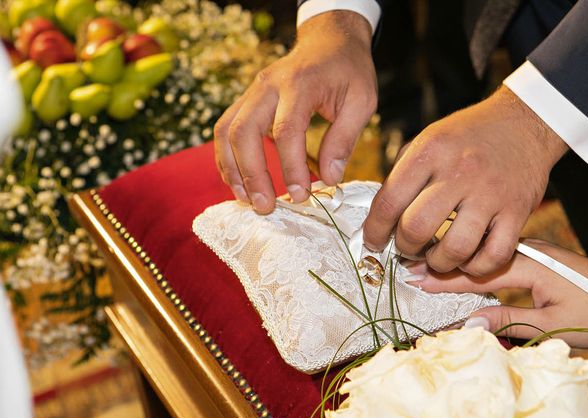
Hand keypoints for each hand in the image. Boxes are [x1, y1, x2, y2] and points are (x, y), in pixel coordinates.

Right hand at [214, 11, 376, 212]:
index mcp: (299, 83)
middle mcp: (267, 85)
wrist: (328, 41)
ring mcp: (251, 92)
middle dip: (252, 175)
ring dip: (232, 170)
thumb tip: (329, 178)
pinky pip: (225, 130)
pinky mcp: (246, 101)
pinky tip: (239, 182)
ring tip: (247, 200)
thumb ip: (344, 138)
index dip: (290, 167)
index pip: (286, 130)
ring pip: (226, 132)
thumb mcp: (362, 100)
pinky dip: (227, 159)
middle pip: (244, 132)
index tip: (301, 195)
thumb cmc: (348, 71)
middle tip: (266, 207)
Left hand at [364, 86, 567, 275]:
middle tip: (406, 248)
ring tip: (434, 257)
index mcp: (430, 151)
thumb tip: (379, 217)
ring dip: (438, 263)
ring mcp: (491, 193)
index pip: (389, 201)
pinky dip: (475, 268)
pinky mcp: (518, 211)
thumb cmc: (468, 136)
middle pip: (417, 228)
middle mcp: (460, 172)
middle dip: (404, 248)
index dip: (374, 230)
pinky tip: (466, 259)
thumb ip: (401, 175)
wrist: (525, 122)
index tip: (372, 241)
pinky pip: (493, 256)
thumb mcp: (426, 140)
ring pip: (455, 249)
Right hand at [405, 239, 587, 347]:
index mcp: (529, 266)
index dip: (444, 278)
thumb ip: (510, 321)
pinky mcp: (533, 256)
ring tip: (423, 264)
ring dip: (453, 259)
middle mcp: (526, 251)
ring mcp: (530, 250)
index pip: (475, 272)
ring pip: (481, 252)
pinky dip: (470, 260)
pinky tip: (456, 264)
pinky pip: (492, 255)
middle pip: (473, 255)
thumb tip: (468, 324)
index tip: (414, 280)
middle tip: (406, 267)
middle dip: (439, 261)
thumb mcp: (555, 325)